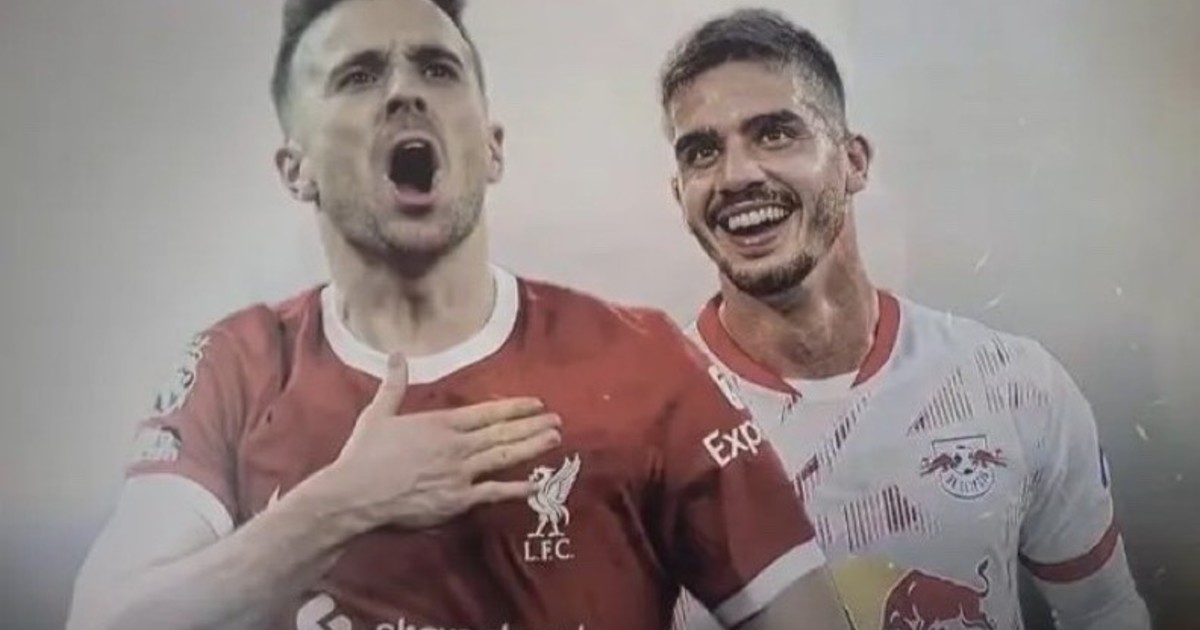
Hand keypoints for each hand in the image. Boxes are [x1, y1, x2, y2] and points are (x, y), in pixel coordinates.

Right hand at [312, 354, 560, 529]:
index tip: (536, 404)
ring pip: (503, 458)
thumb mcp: (379, 413)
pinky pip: (492, 493)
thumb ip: (394, 384)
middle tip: (558, 421)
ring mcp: (460, 473)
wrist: (354, 494)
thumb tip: (397, 354)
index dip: (514, 408)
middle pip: (502, 434)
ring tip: (554, 440)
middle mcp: (457, 446)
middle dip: (532, 426)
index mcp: (441, 424)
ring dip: (531, 448)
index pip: (487, 413)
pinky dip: (515, 489)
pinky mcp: (457, 500)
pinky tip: (535, 485)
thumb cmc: (364, 454)